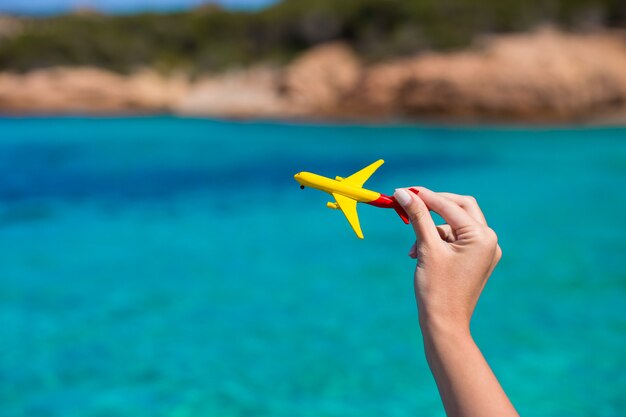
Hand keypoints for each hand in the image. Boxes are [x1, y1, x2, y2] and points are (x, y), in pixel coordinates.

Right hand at [394, 187, 501, 332]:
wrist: (445, 325)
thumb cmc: (436, 289)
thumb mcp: (426, 248)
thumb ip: (417, 216)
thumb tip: (403, 192)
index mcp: (482, 236)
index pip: (450, 205)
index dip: (425, 197)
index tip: (403, 190)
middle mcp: (489, 241)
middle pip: (460, 207)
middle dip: (434, 206)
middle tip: (410, 203)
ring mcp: (484, 251)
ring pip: (454, 225)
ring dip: (431, 229)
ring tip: (413, 249)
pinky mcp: (475, 260)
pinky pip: (456, 240)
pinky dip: (437, 241)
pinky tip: (419, 254)